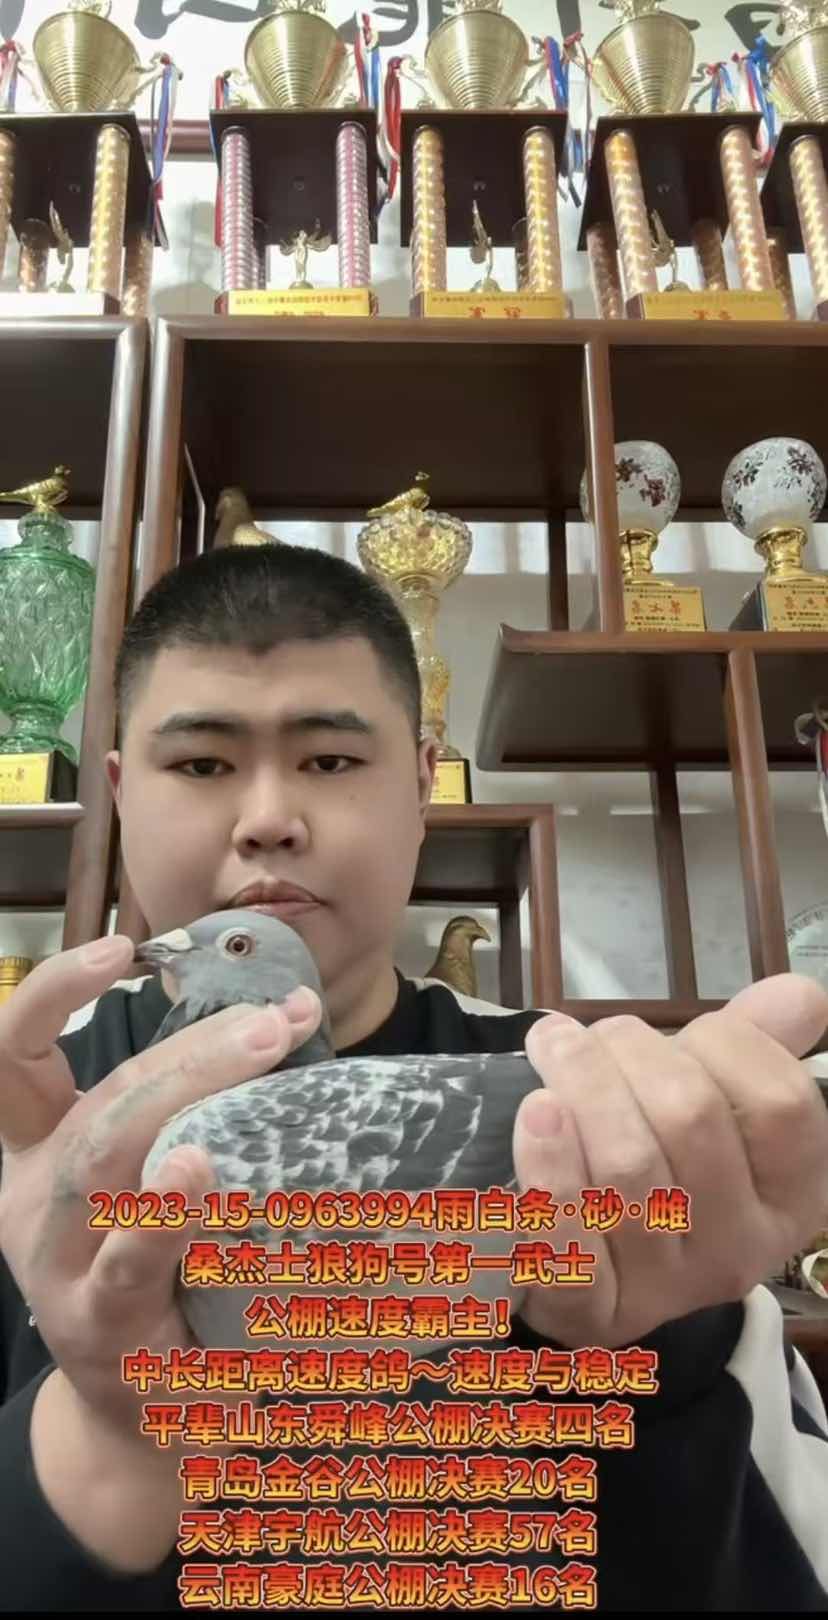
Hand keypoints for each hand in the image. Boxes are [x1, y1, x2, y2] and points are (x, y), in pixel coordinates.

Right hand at [0, 934, 321, 1440]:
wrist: (142, 1413)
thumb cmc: (162, 1269)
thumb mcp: (151, 1177)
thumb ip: (189, 1107)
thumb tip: (289, 1014)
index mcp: (36, 1148)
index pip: (16, 1052)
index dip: (57, 991)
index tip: (125, 949)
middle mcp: (30, 1197)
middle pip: (96, 1104)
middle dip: (187, 1051)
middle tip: (274, 1020)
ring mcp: (56, 1265)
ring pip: (103, 1162)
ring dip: (188, 1098)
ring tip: (257, 1051)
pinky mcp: (96, 1326)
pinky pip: (125, 1264)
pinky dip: (163, 1216)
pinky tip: (198, 1174)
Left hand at [514, 974, 827, 1348]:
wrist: (594, 1280)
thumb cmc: (662, 1170)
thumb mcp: (719, 1110)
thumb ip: (755, 1048)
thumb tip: (800, 994)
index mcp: (790, 1197)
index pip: (783, 1103)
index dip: (726, 1042)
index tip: (679, 1031)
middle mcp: (739, 1250)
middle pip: (694, 1118)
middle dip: (630, 1052)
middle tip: (585, 1037)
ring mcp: (664, 1288)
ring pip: (629, 1165)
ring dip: (582, 1085)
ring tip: (552, 1048)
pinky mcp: (587, 1309)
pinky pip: (571, 1237)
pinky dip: (550, 1165)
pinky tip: (535, 1112)